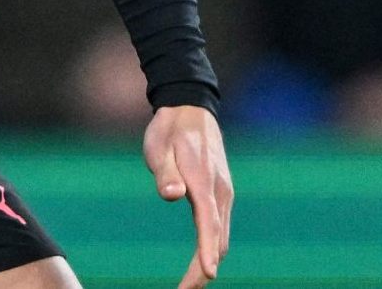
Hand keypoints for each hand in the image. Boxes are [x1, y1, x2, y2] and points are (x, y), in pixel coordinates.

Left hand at [144, 105, 231, 287]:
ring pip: (221, 236)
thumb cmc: (169, 130)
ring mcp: (223, 192)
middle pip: (218, 238)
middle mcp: (219, 190)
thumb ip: (165, 173)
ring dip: (210, 261)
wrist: (190, 109)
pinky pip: (220, 227)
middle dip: (204, 268)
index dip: (207, 251)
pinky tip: (203, 260)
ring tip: (191, 284)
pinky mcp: (220, 193)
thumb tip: (173, 196)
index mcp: (204, 181)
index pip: (208, 222)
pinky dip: (213, 247)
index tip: (208, 275)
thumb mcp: (158, 147)